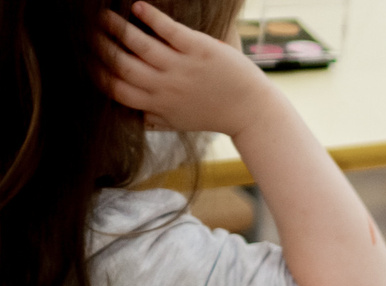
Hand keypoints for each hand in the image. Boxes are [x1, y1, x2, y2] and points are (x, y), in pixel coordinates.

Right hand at [97, 2, 276, 138]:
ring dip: (118, 27)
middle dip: (99, 46)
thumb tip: (130, 118)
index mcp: (158, 105)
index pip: (116, 89)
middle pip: (122, 64)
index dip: (95, 72)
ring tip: (103, 14)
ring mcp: (184, 68)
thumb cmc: (215, 115)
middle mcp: (167, 87)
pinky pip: (170, 30)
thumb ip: (155, 118)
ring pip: (140, 44)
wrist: (253, 112)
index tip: (81, 58)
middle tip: (85, 30)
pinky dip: (152, 17)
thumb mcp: (180, 122)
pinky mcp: (201, 50)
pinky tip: (138, 6)